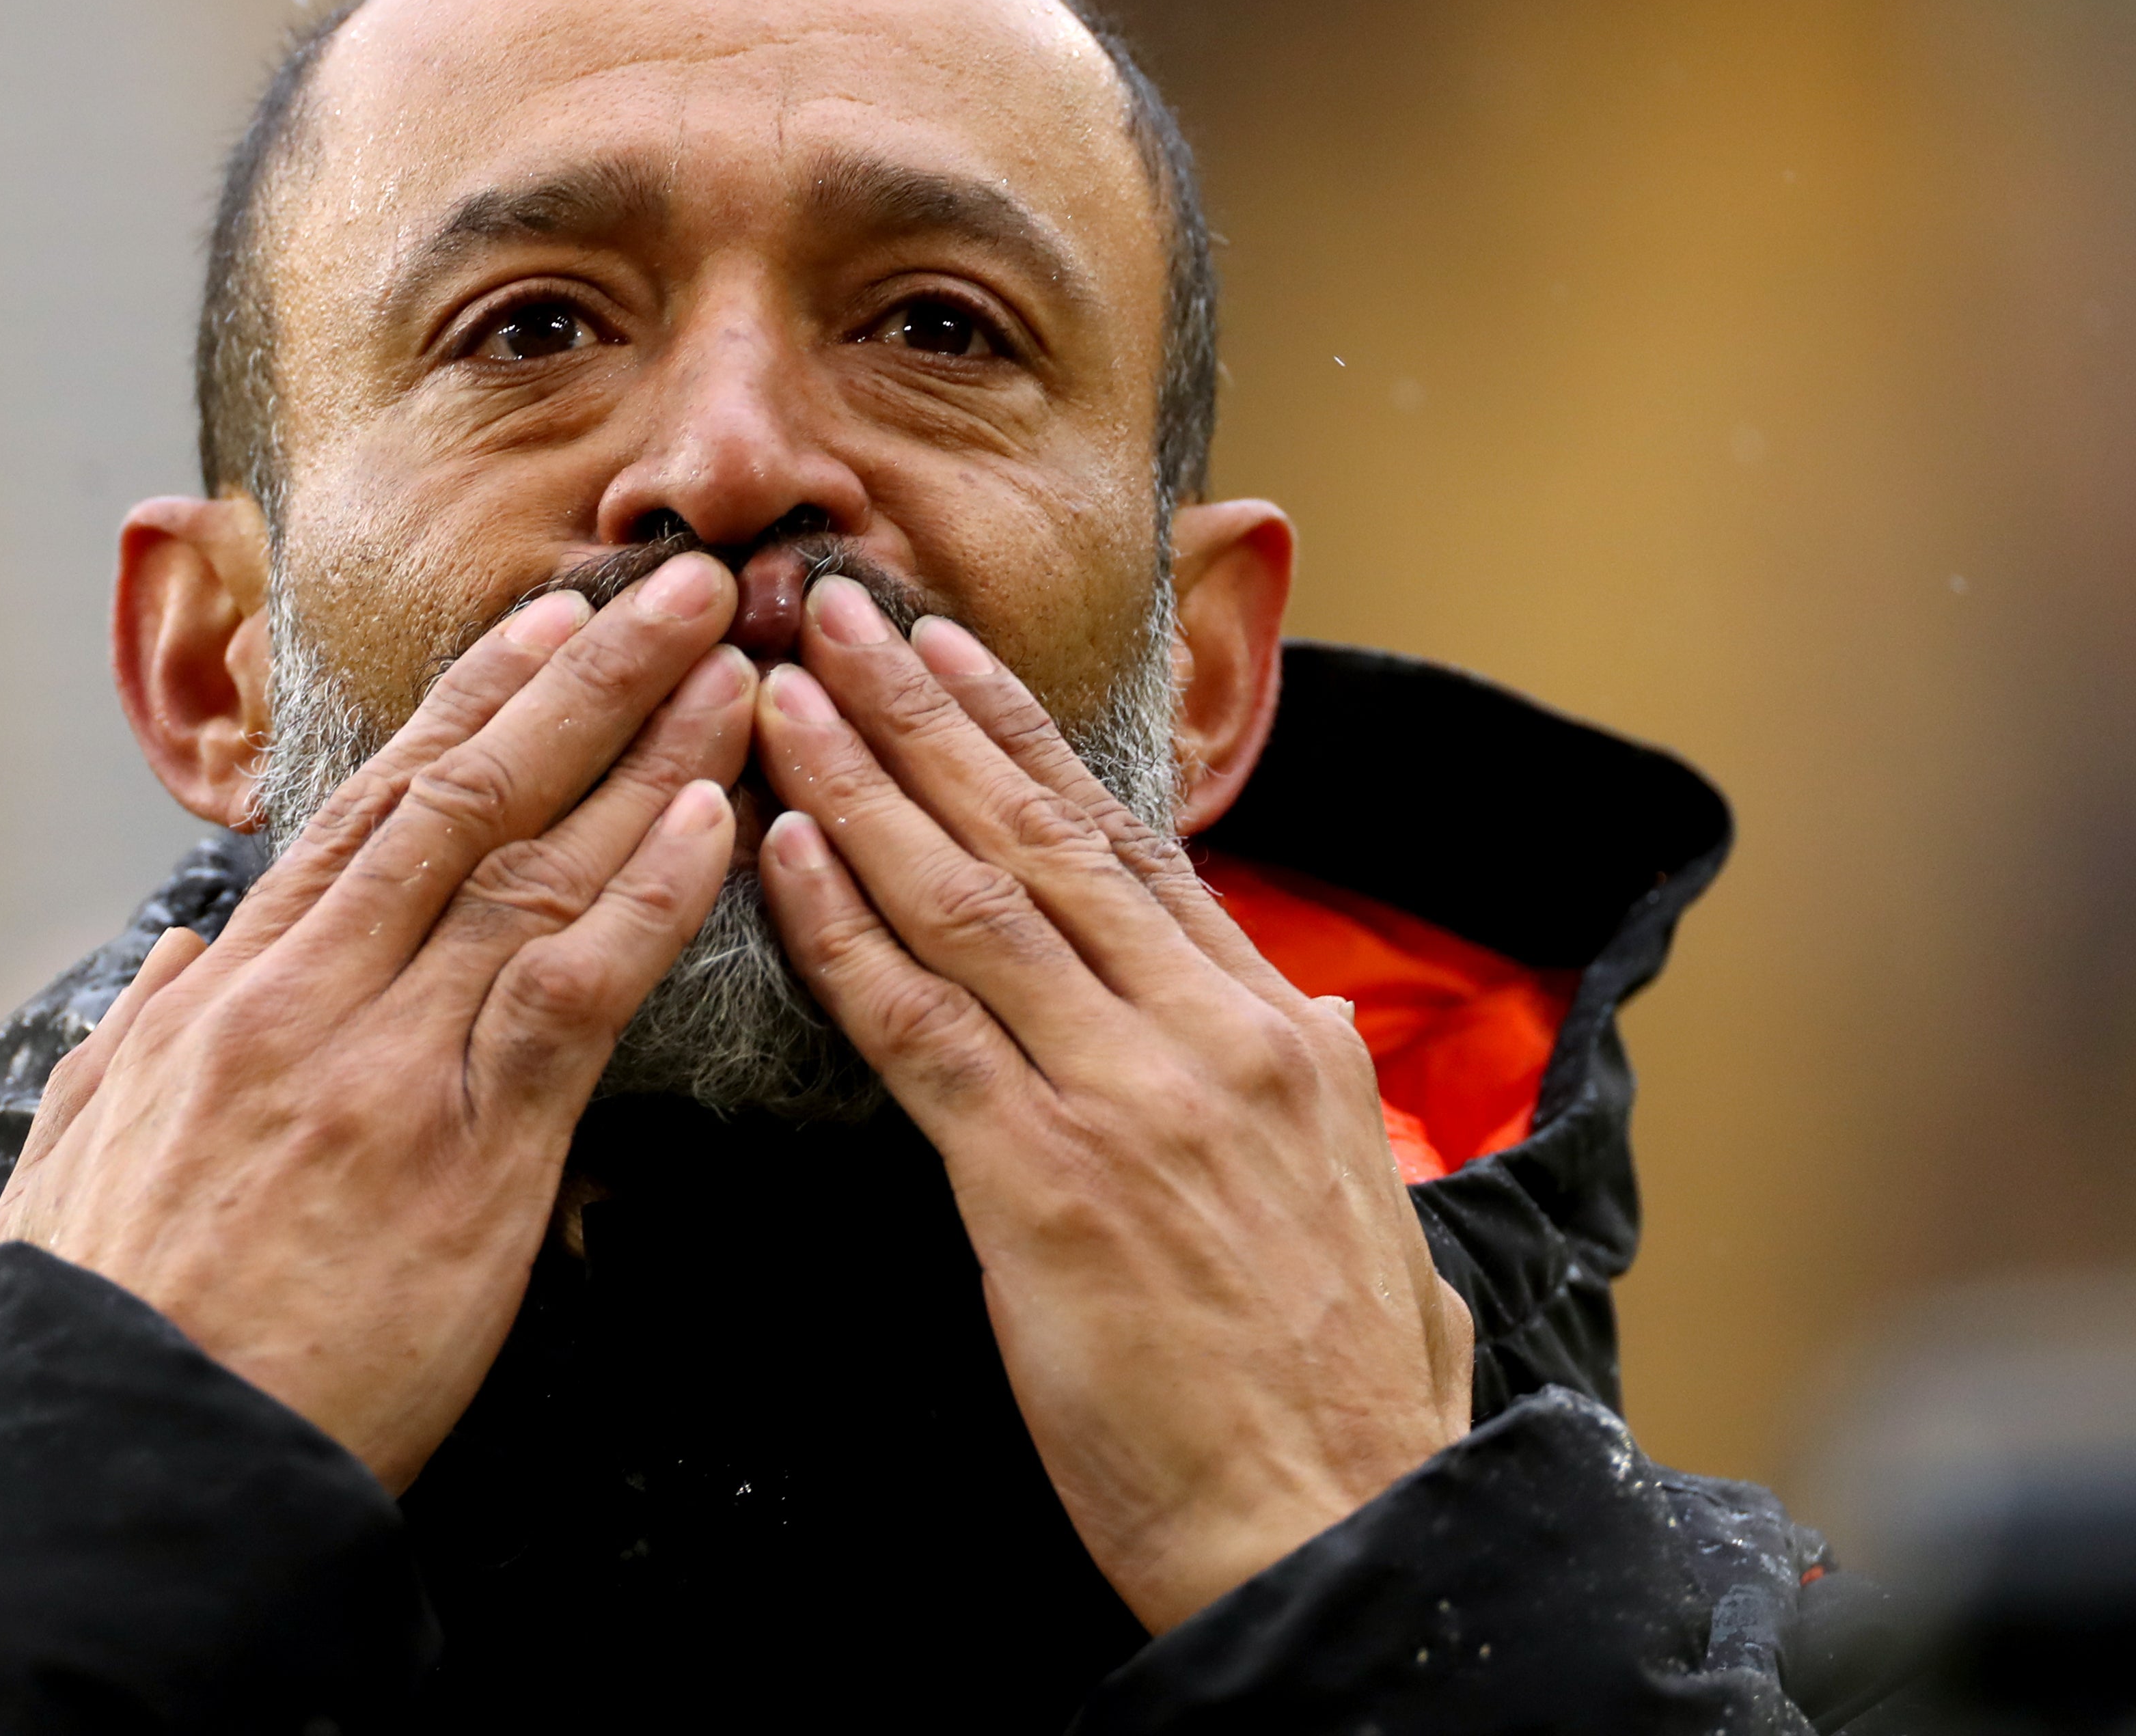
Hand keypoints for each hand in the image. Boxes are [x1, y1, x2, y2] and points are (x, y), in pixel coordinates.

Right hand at [0, 551, 749, 1490]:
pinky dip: (646, 895)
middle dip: (583, 677)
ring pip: (531, 863)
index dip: (471, 704)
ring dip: (645, 752)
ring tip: (732, 668)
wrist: (114, 1467)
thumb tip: (183, 954)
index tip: (545, 627)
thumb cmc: (102, 1322)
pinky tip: (712, 821)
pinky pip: (571, 993)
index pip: (372, 807)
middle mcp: (313, 996)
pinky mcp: (466, 1157)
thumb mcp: (86, 1147)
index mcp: (234, 991)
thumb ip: (143, 1035)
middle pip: (466, 794)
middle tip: (680, 590)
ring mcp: (388, 1064)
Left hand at [752, 575, 1473, 1633]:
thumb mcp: (1354, 1199)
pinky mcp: (1049, 1188)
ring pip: (972, 901)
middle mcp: (1206, 1034)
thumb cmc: (1335, 1393)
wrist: (1344, 1525)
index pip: (1124, 845)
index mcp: (1271, 1029)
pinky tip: (780, 853)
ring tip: (785, 691)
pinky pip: (925, 1028)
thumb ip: (1301, 1089)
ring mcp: (1130, 1100)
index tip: (946, 656)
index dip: (1021, 741)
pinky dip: (845, 930)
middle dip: (927, 712)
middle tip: (836, 610)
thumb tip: (1289, 1025)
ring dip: (864, 784)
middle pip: (1040, 836)